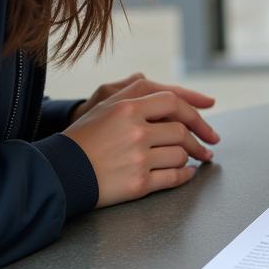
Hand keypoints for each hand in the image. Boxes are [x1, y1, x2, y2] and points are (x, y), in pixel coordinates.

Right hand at [63, 76, 219, 207]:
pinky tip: (188, 174)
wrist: (58, 173)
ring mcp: (138, 159)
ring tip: (192, 158)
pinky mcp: (138, 184)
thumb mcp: (104, 105)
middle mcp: (136, 132)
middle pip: (181, 130)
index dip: (196, 110)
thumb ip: (134, 90)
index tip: (208, 118)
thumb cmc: (82, 137)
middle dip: (199, 138)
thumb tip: (158, 84)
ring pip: (180, 155)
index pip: (174, 102)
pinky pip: (173, 178)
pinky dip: (185, 176)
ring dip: (189, 157)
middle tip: (209, 144)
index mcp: (129, 108)